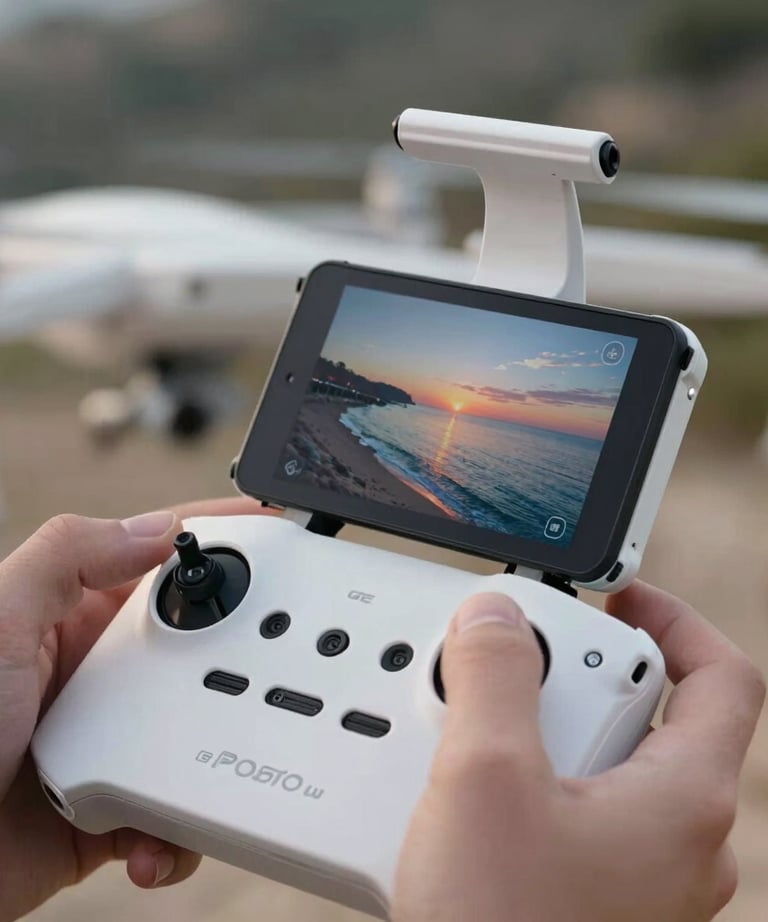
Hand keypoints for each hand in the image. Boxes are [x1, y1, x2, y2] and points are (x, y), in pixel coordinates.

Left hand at [0, 497, 263, 921]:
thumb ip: (69, 558)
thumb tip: (158, 527)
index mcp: (77, 616)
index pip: (162, 560)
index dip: (220, 541)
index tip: (276, 529)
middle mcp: (103, 674)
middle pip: (201, 641)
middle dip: (243, 646)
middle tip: (282, 651)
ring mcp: (114, 740)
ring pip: (203, 727)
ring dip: (221, 747)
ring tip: (213, 761)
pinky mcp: (117, 808)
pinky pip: (177, 808)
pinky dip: (182, 828)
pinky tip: (157, 834)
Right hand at [394, 583, 764, 921]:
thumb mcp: (484, 776)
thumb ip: (492, 675)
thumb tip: (498, 614)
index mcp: (685, 800)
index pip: (723, 678)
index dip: (677, 620)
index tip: (624, 596)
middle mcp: (680, 840)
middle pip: (650, 714)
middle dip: (578, 678)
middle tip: (516, 676)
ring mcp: (640, 874)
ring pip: (607, 763)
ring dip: (544, 730)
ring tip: (479, 742)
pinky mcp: (597, 894)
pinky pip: (579, 808)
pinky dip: (533, 779)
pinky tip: (473, 796)